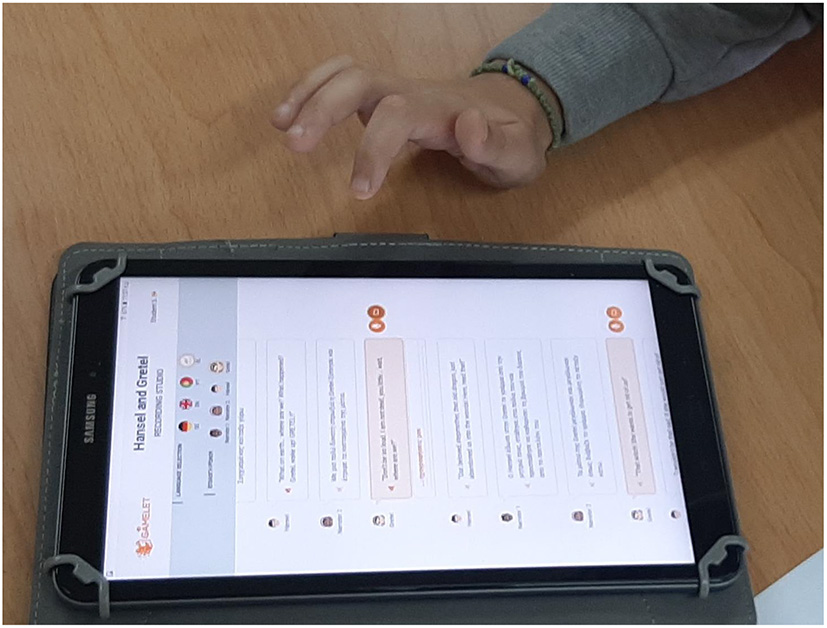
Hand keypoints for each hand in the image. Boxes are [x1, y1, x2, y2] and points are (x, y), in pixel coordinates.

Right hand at [271, 56, 554, 198]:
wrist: (511, 111)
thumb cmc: (512, 138)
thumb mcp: (518, 152)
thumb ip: (494, 146)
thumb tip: (466, 128)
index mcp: (442, 109)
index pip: (398, 116)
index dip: (374, 149)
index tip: (358, 191)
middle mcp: (413, 91)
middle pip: (361, 82)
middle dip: (324, 108)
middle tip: (295, 145)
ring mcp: (396, 89)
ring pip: (346, 74)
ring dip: (309, 94)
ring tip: (280, 125)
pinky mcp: (383, 96)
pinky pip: (342, 79)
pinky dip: (311, 90)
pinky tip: (290, 114)